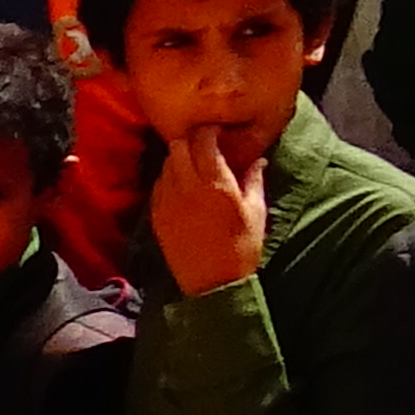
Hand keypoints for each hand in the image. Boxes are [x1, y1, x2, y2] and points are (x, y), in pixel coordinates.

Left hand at [150, 122, 270, 295]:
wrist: (213, 283)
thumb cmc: (242, 247)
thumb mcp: (256, 211)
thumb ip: (254, 180)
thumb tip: (257, 159)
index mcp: (215, 183)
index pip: (203, 140)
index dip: (209, 131)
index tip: (218, 133)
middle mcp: (187, 187)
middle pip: (178, 146)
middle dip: (191, 140)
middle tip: (205, 146)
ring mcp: (167, 200)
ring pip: (167, 164)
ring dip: (179, 158)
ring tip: (196, 166)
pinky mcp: (156, 214)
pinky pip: (159, 184)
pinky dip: (170, 178)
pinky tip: (183, 186)